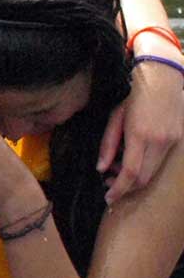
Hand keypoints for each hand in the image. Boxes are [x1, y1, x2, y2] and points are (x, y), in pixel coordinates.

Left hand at [98, 60, 183, 203]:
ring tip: (117, 169)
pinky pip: (161, 161)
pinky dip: (146, 167)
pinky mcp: (178, 139)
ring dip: (135, 178)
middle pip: (144, 178)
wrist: (163, 79)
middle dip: (126, 187)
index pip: (130, 173)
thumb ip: (107, 145)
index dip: (119, 190)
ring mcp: (171, 141)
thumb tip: (101, 169)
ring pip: (153, 172)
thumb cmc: (134, 96)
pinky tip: (132, 159)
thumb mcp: (114, 118)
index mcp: (140, 136)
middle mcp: (159, 141)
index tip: (108, 198)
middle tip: (108, 184)